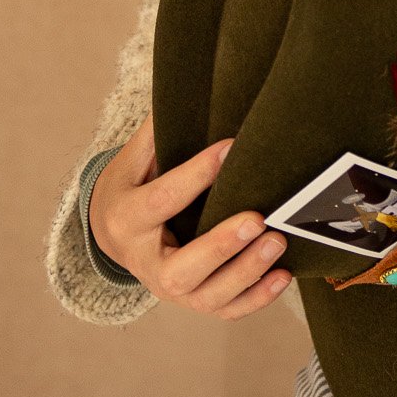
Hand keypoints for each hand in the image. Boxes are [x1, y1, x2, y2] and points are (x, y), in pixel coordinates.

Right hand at [88, 114, 292, 318]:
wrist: (112, 236)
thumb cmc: (130, 188)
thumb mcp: (131, 160)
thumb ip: (157, 133)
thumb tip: (187, 86)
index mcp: (127, 219)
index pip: (162, 200)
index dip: (195, 175)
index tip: (231, 147)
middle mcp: (146, 262)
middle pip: (181, 268)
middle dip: (220, 246)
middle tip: (257, 217)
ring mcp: (170, 290)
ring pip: (207, 295)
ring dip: (246, 273)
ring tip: (278, 240)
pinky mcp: (193, 303)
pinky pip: (225, 311)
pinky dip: (256, 299)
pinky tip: (284, 275)